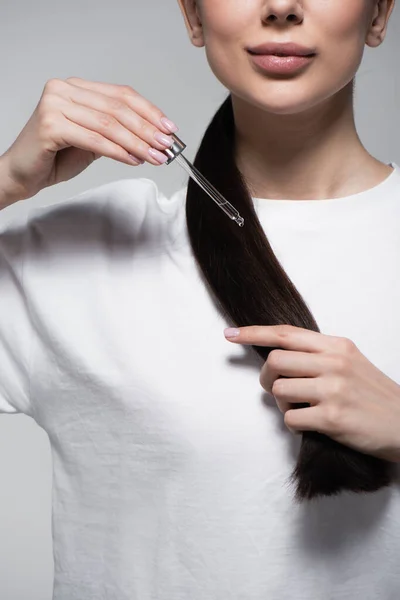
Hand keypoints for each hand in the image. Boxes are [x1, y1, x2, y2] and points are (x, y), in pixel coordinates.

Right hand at [1, 77, 178, 200]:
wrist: (22, 174)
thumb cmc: (54, 157)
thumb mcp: (92, 140)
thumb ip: (115, 133)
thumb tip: (153, 137)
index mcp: (75, 87)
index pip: (121, 95)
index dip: (149, 111)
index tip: (169, 128)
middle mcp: (63, 90)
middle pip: (117, 109)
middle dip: (147, 130)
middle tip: (166, 146)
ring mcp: (55, 105)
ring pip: (108, 124)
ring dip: (137, 143)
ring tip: (154, 157)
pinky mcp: (50, 125)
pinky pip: (94, 139)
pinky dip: (117, 151)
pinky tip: (133, 160)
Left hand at [224, 324, 399, 462]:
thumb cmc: (372, 394)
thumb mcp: (350, 361)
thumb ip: (318, 354)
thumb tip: (277, 355)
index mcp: (337, 345)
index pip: (286, 333)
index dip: (254, 332)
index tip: (231, 333)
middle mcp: (334, 363)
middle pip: (275, 360)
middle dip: (267, 377)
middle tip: (279, 389)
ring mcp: (333, 390)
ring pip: (278, 390)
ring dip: (282, 404)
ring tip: (302, 409)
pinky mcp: (332, 418)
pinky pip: (290, 418)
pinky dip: (295, 424)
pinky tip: (312, 425)